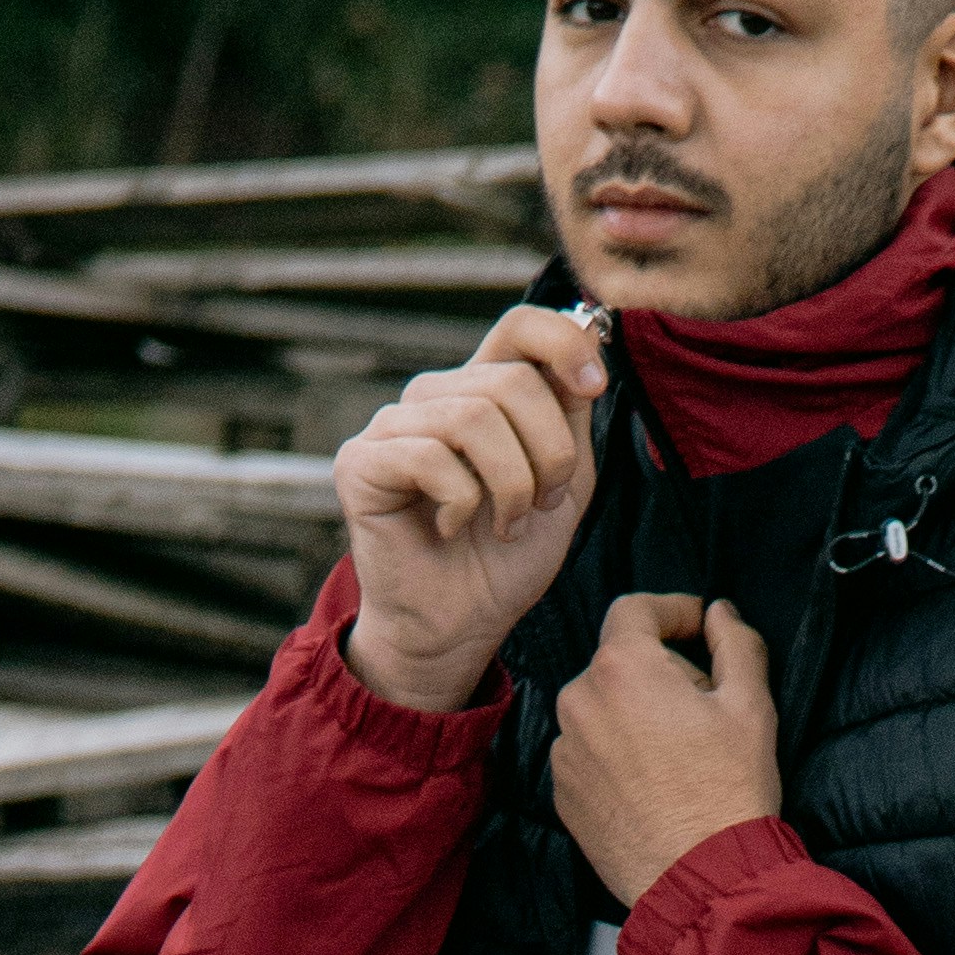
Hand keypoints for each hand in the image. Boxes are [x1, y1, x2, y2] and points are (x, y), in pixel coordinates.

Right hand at [335, 304, 608, 707]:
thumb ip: (573, 415)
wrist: (458, 628)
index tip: (594, 389)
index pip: (521, 326)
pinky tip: (450, 528)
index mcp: (483, 391)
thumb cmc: (506, 558)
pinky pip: (431, 458)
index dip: (564, 344)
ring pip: (475, 418)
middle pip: (512, 382)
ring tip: (504, 524)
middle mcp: (434, 397)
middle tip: (542, 504)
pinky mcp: (361, 462)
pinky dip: (461, 503)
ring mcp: (393, 426)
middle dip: (549, 453)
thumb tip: (590, 340)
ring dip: (510, 485)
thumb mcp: (564, 483)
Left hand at [550, 591, 784, 914]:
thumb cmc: (727, 794)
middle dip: (660, 671)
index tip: (697, 626)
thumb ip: (736, 643)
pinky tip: (654, 782)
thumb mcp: (751, 706)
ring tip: (678, 754)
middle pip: (620, 662)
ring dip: (636, 714)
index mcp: (622, 668)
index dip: (672, 610)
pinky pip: (589, 752)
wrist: (699, 880)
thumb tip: (721, 615)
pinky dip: (617, 754)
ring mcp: (565, 750)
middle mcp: (579, 701)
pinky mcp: (562, 791)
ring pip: (602, 708)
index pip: (636, 609)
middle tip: (703, 707)